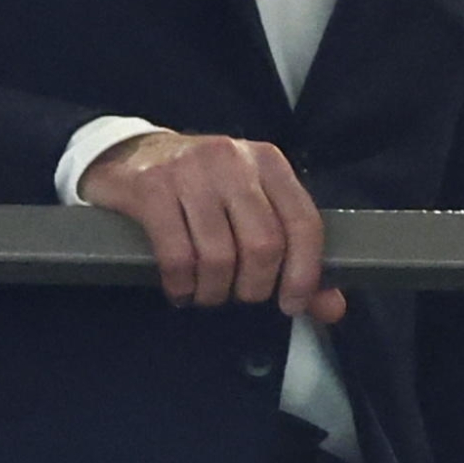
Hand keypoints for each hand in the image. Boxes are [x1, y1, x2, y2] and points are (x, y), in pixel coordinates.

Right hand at [77, 130, 340, 324]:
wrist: (132, 154)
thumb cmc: (202, 188)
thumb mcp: (251, 206)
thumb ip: (294, 255)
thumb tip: (331, 308)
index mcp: (269, 162)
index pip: (304, 222)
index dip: (304, 273)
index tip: (291, 303)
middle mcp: (234, 160)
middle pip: (263, 245)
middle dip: (253, 287)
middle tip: (239, 296)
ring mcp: (190, 171)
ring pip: (219, 255)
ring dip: (214, 290)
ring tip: (207, 293)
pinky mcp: (151, 188)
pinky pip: (177, 255)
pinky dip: (182, 286)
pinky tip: (181, 289)